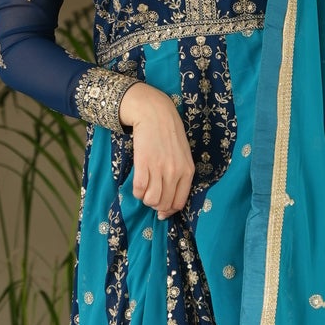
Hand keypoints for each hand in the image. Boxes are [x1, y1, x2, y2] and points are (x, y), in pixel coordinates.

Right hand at [118, 82, 195, 219]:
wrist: (155, 113)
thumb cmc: (169, 134)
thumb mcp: (183, 155)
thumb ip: (180, 175)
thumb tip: (169, 199)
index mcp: (187, 171)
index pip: (179, 202)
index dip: (168, 211)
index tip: (161, 211)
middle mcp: (175, 172)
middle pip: (164, 203)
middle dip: (155, 206)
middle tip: (150, 197)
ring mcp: (159, 168)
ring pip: (151, 199)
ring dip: (145, 199)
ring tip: (144, 191)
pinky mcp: (143, 163)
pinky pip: (138, 189)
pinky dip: (136, 192)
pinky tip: (137, 185)